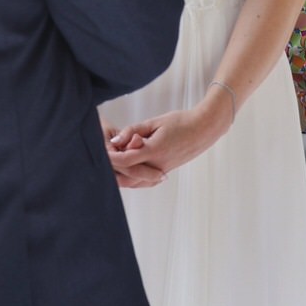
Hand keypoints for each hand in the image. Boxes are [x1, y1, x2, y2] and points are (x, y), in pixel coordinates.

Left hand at [106, 100, 232, 183]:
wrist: (204, 129)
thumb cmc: (180, 121)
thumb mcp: (155, 121)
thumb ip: (134, 131)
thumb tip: (116, 141)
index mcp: (154, 150)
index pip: (126, 160)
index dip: (111, 158)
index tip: (101, 152)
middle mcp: (158, 165)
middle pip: (128, 176)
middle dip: (113, 170)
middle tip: (103, 160)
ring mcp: (163, 171)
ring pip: (136, 183)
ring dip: (122, 177)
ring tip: (111, 167)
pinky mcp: (166, 172)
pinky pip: (146, 183)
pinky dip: (134, 180)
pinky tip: (126, 174)